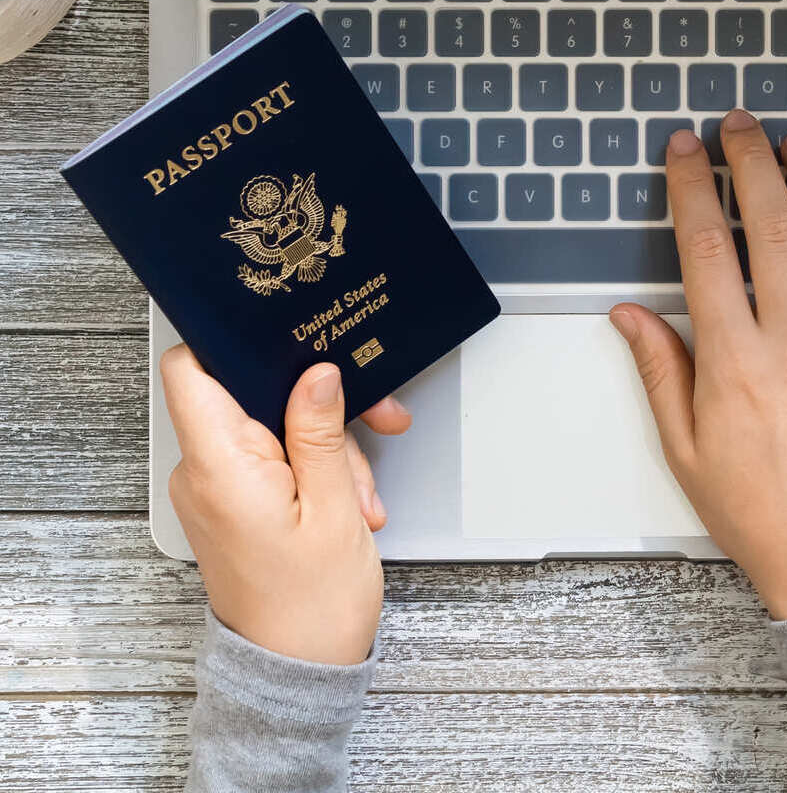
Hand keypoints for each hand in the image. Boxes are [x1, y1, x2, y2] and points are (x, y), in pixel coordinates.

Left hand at [161, 347, 411, 662]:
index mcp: (220, 467)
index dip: (230, 341)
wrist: (297, 674)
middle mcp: (204, 474)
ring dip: (324, 444)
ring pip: (270, 427)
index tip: (285, 334)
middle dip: (315, 404)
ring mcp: (216, 490)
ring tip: (360, 492)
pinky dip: (313, 466)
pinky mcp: (233, 503)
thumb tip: (316, 374)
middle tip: (373, 421)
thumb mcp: (334, 507)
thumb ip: (321, 431)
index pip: (190, 370)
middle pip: (250, 395)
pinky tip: (348, 496)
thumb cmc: (311, 608)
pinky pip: (270, 458)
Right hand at [611, 110, 786, 619]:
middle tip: (736, 125)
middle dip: (748, 161)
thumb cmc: (759, 511)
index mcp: (734, 361)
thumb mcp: (685, 448)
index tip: (684, 150)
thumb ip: (659, 370)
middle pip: (770, 224)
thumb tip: (628, 312)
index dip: (690, 186)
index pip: (706, 246)